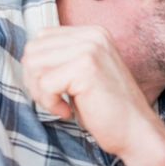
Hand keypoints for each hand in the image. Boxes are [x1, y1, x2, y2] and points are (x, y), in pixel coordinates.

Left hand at [21, 25, 164, 162]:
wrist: (137, 132)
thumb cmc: (109, 109)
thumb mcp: (84, 74)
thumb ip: (62, 58)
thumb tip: (27, 57)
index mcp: (93, 33)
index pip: (42, 38)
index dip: (39, 67)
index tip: (57, 88)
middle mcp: (92, 36)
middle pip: (33, 50)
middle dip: (35, 80)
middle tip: (55, 100)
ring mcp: (90, 49)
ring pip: (34, 65)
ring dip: (40, 92)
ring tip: (61, 105)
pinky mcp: (85, 68)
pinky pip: (44, 84)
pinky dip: (50, 103)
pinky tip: (68, 111)